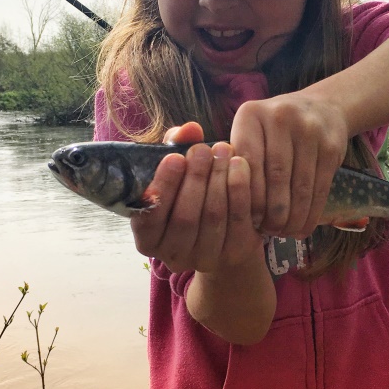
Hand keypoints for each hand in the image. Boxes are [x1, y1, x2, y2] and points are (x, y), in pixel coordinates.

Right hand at [129, 122, 262, 273]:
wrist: (224, 229)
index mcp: (149, 239)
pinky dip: (240, 188)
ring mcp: (206, 259)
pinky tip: (240, 165)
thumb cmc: (189, 194)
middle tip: (204, 149)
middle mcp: (173, 256)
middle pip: (185, 217)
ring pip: (213, 216)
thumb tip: (190, 129)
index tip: (175, 157)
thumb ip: (176, 146)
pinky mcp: (235, 253)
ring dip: (218, 179)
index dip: (163, 187)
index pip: (150, 217)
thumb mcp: (176, 171)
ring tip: (223, 149)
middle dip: (196, 178)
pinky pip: (239, 219)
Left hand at [229, 93, 348, 237]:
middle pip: (275, 176)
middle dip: (272, 212)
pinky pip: (320, 187)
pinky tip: (303, 226)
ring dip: (293, 217)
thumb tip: (236, 210)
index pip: (248, 164)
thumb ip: (240, 163)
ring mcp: (309, 129)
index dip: (248, 197)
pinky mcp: (331, 145)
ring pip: (299, 185)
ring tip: (285, 233)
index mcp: (251, 115)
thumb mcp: (253, 134)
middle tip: (268, 232)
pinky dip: (311, 212)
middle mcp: (280, 116)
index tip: (249, 220)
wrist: (322, 108)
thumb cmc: (275, 131)